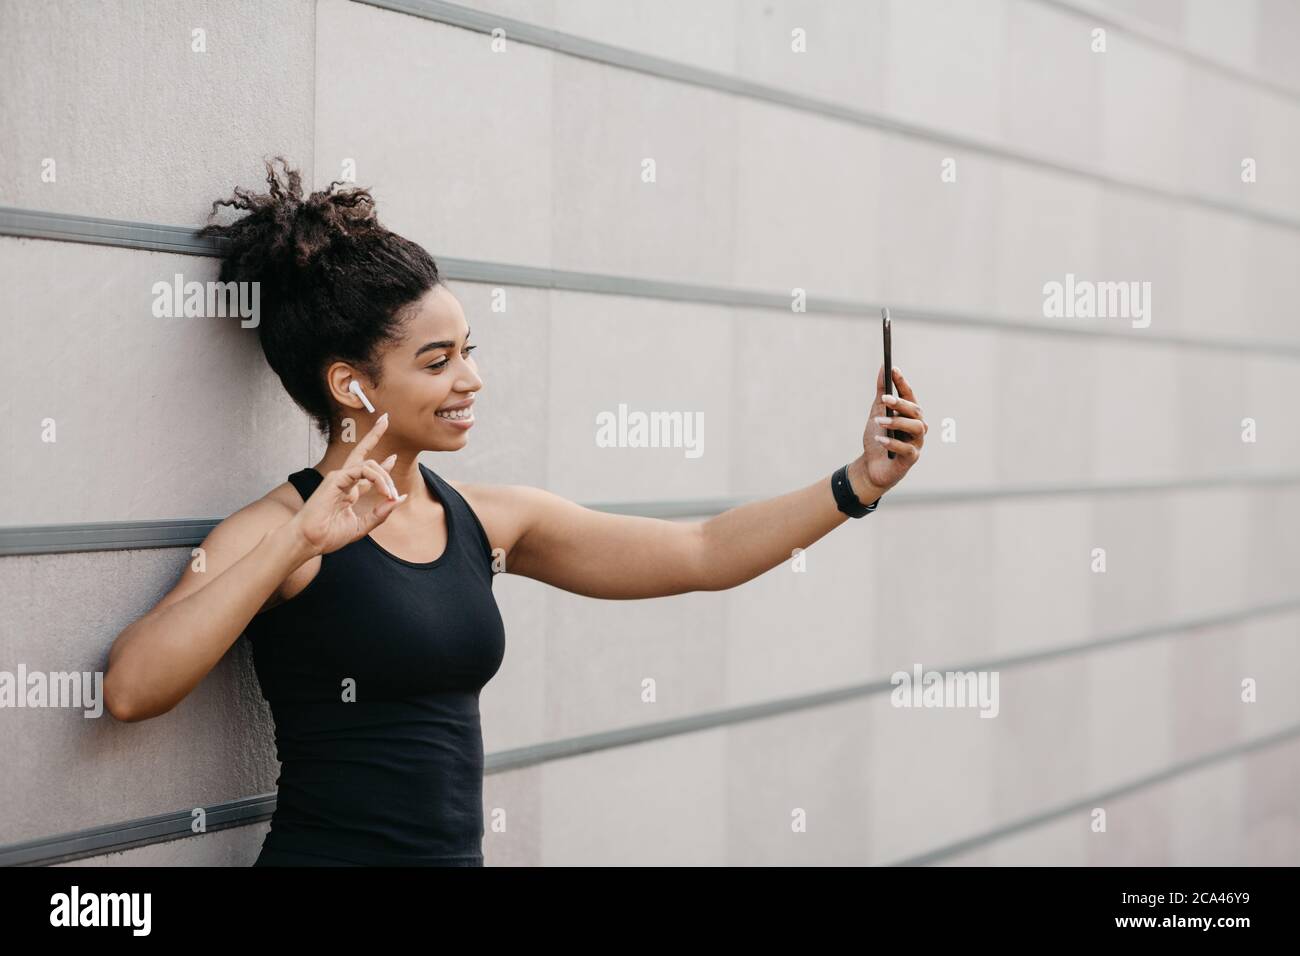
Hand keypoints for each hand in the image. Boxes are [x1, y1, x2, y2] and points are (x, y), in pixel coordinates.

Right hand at [287, 413, 405, 556]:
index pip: (367, 472)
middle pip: (361, 452)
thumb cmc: (329, 535)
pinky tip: (384, 490)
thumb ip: (381, 512)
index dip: (382, 465)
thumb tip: (399, 498)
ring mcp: (339, 478)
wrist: (310, 541)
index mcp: (348, 491)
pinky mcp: (336, 478)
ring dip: (384, 476)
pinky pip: (362, 470)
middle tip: (386, 419)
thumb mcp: (362, 526)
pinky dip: (377, 478)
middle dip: (374, 434)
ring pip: (368, 464)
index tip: (394, 457)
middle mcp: (344, 481)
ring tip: (390, 493)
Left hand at [859, 364, 925, 493]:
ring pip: (916, 427)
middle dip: (901, 403)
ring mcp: (916, 442)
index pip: (909, 395)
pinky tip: (880, 439)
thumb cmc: (877, 438)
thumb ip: (882, 392)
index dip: (902, 382)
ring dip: (897, 422)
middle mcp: (917, 426)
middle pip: (915, 411)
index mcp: (909, 414)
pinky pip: (907, 449)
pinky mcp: (911, 458)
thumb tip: (883, 367)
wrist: (870, 467)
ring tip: (879, 421)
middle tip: (885, 398)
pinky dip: (893, 442)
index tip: (893, 369)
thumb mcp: (877, 412)